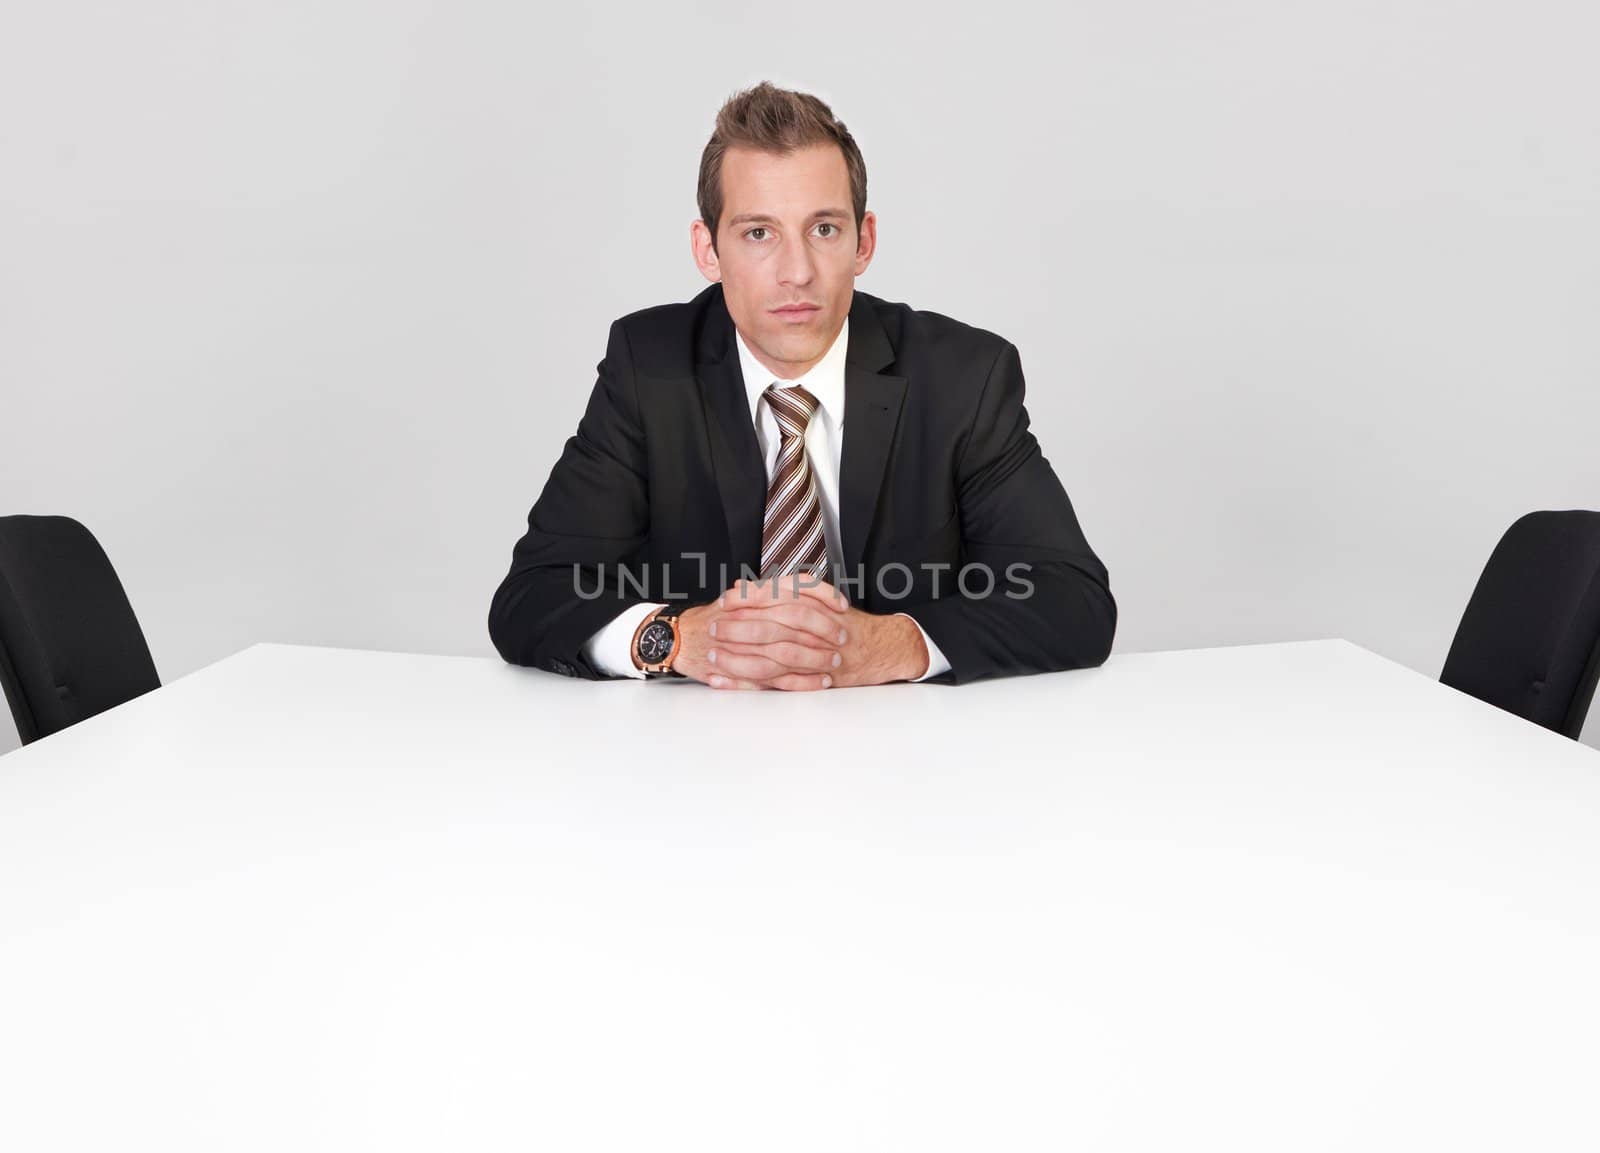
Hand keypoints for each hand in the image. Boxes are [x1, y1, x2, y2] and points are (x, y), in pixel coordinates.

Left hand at [679, 575, 929, 690]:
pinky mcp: (818, 678)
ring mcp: (820, 654)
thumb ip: (778, 594)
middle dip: (740, 628)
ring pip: (776, 656)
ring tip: (714, 658)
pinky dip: (753, 685)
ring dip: (742, 658)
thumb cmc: (843, 623)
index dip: (749, 599)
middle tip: (713, 628)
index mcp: (816, 604)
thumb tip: (739, 588)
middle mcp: (819, 627)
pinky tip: (728, 683)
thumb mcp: (814, 600)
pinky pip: (782, 683)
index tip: (724, 601)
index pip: (778, 595)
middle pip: (774, 624)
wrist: (882, 647)